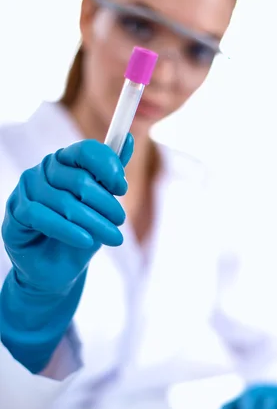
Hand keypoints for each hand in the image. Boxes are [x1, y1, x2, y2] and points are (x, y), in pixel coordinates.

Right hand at [2, 136, 132, 293]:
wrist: (56, 270)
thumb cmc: (79, 233)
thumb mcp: (100, 205)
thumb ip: (110, 174)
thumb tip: (128, 138)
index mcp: (63, 162)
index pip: (85, 151)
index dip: (107, 167)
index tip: (122, 187)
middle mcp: (42, 171)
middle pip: (79, 180)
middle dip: (106, 202)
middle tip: (121, 220)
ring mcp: (26, 191)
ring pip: (65, 202)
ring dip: (95, 222)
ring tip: (114, 237)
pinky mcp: (16, 214)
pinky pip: (43, 217)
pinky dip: (68, 230)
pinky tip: (86, 241)